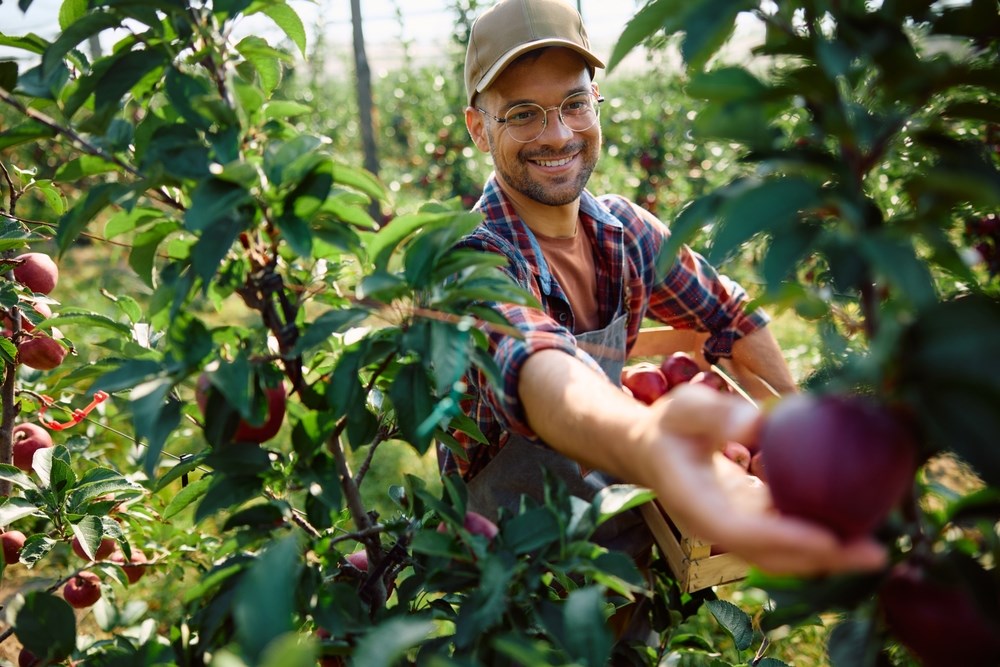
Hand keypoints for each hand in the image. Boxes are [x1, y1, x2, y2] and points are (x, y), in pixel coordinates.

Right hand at [641, 384, 886, 576]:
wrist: (652, 448)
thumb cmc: (670, 424)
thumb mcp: (686, 408)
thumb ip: (717, 413)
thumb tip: (755, 422)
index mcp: (694, 501)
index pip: (738, 531)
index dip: (782, 538)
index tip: (827, 538)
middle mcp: (713, 526)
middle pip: (767, 556)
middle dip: (820, 560)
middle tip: (875, 554)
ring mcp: (731, 530)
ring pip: (780, 555)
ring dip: (826, 558)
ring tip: (875, 551)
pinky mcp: (747, 524)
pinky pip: (784, 540)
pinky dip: (817, 540)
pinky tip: (853, 530)